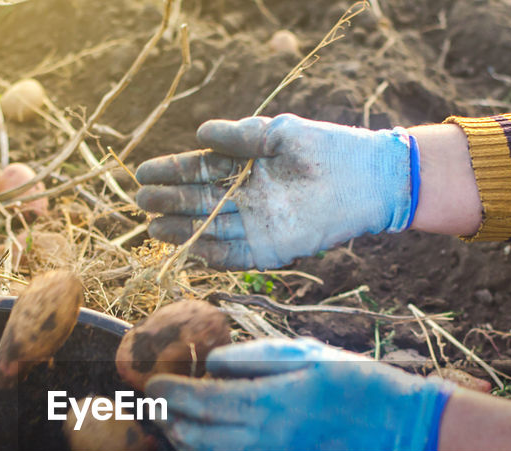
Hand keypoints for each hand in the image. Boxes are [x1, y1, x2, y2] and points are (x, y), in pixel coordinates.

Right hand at [134, 114, 418, 268]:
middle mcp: (246, 197)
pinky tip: (188, 250)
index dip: (172, 171)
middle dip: (169, 201)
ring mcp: (257, 224)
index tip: (144, 172)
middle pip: (199, 201)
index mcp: (245, 166)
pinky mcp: (271, 249)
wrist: (368, 180)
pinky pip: (235, 255)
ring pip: (210, 229)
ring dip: (181, 230)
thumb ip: (242, 135)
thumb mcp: (281, 133)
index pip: (200, 169)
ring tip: (153, 227)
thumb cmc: (327, 148)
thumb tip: (200, 134)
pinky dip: (212, 255)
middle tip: (141, 201)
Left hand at [145, 338, 452, 450]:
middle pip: (195, 435)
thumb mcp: (302, 354)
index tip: (153, 384)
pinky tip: (210, 450)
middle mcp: (263, 441)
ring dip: (186, 445)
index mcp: (267, 403)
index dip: (168, 394)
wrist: (394, 427)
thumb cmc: (352, 380)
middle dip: (169, 420)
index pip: (197, 401)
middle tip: (157, 406)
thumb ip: (251, 358)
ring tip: (176, 427)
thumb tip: (209, 366)